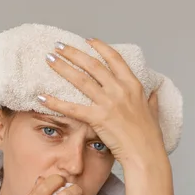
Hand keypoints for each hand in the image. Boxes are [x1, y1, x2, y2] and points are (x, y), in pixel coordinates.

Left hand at [39, 39, 166, 168]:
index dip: (100, 47)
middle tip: (58, 46)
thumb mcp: (153, 112)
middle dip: (73, 53)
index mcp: (133, 85)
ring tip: (49, 60)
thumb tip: (153, 93)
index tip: (87, 41)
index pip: (114, 59)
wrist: (146, 154)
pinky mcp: (98, 118)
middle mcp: (120, 89)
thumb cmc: (150, 137)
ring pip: (80, 80)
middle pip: (92, 64)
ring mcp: (109, 103)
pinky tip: (41, 97)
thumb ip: (151, 101)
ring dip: (62, 67)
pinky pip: (72, 108)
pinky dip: (54, 102)